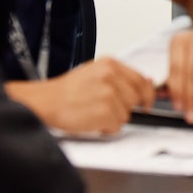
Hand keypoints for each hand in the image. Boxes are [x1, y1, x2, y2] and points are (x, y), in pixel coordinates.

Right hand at [5, 57, 155, 134]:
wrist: (46, 101)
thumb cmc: (67, 91)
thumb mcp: (95, 73)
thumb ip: (120, 77)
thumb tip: (147, 84)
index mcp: (110, 64)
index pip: (141, 80)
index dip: (146, 94)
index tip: (146, 103)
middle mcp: (111, 76)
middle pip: (135, 99)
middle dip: (123, 107)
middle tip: (104, 108)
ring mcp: (109, 93)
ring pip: (126, 115)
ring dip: (112, 119)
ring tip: (93, 112)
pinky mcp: (105, 111)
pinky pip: (116, 126)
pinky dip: (105, 128)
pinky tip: (91, 120)